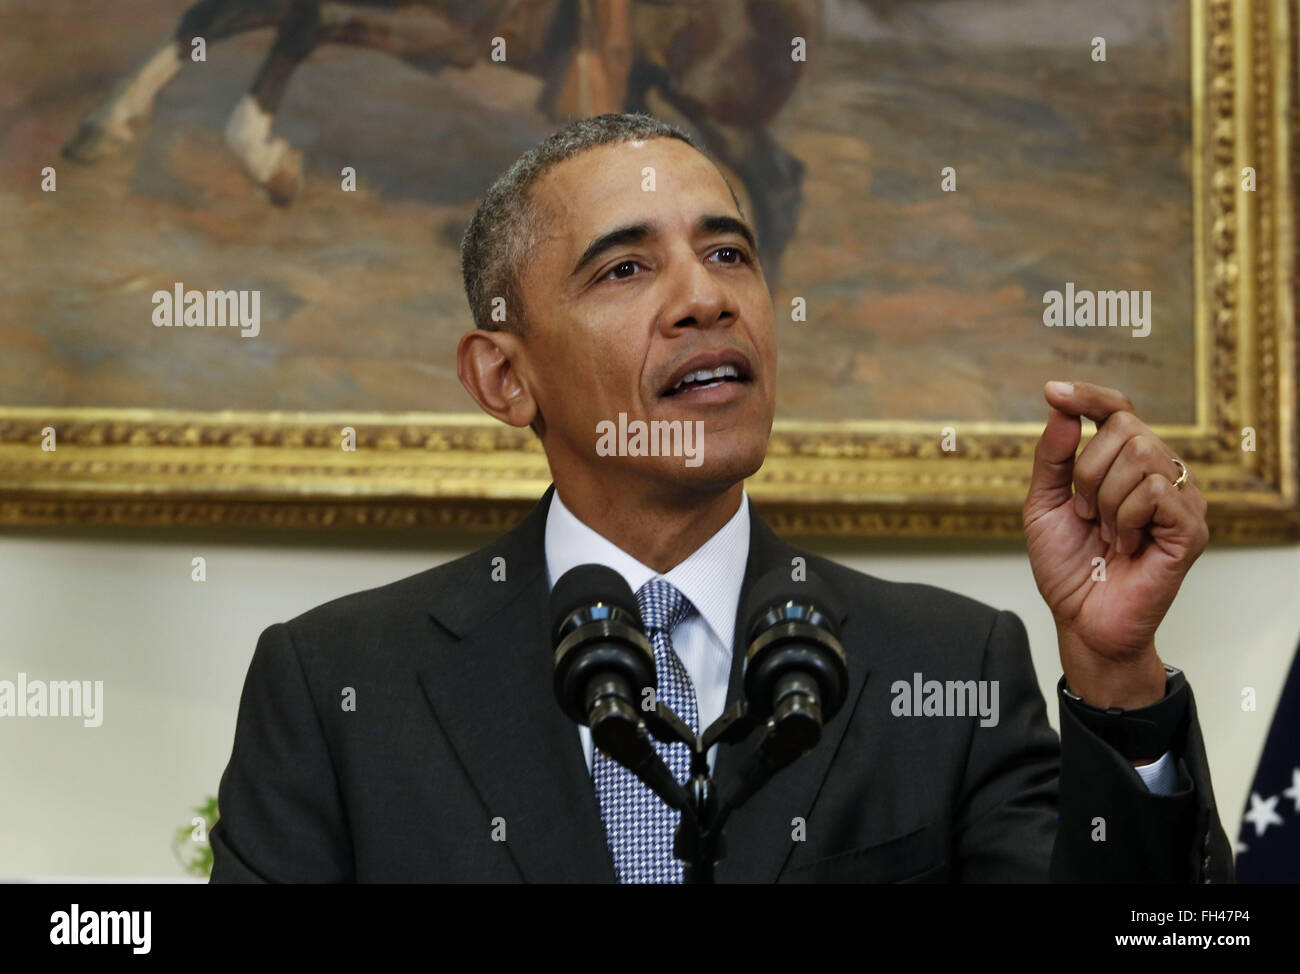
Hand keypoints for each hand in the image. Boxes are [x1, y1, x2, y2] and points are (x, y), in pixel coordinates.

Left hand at [1022, 381, 1208, 708]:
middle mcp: (1161, 473)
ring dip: (1104, 500)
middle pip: (1125, 429)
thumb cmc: (1068, 565)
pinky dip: (1125, 518)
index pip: (1117, 410)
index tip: (1052, 391)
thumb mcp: (1044, 504)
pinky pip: (1155, 492)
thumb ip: (1051, 457)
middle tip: (1085, 514)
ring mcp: (1182, 499)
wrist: (1081, 619)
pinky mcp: (1192, 528)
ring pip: (1141, 457)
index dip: (1088, 396)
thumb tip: (1059, 407)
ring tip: (1105, 534)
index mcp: (1126, 464)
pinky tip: (1124, 544)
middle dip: (1087, 472)